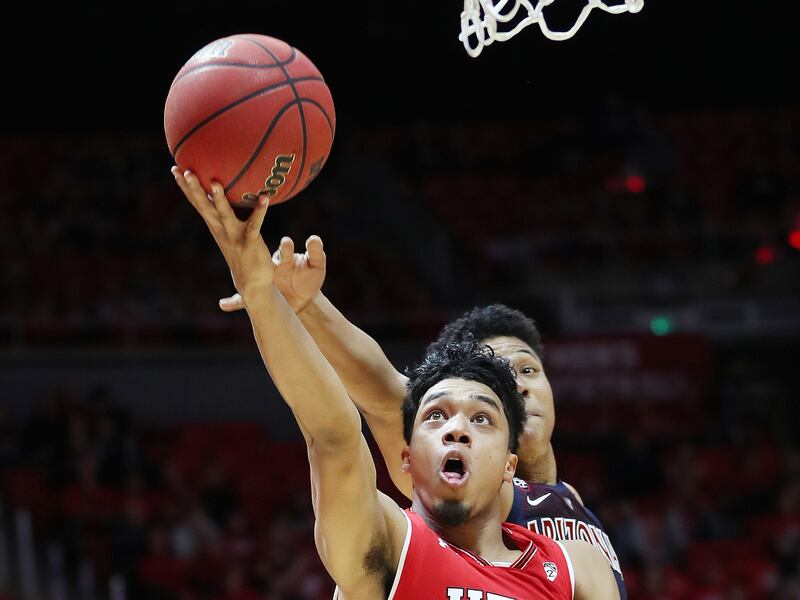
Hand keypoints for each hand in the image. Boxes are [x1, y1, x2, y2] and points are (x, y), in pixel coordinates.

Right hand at [172, 167, 273, 299]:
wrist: (253, 285)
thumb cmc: (245, 256)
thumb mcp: (232, 234)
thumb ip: (229, 217)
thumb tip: (227, 199)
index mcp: (215, 226)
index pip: (198, 203)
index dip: (186, 187)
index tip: (175, 168)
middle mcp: (221, 230)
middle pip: (204, 206)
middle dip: (193, 189)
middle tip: (184, 170)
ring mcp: (234, 236)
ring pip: (224, 214)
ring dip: (218, 199)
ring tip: (215, 181)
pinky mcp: (249, 242)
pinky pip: (255, 224)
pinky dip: (260, 210)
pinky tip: (265, 196)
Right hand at [219, 234, 326, 312]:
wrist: (303, 299)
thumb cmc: (309, 277)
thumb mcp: (316, 266)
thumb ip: (316, 253)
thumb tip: (314, 238)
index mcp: (285, 258)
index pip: (285, 251)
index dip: (285, 247)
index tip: (286, 242)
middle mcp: (269, 266)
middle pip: (262, 261)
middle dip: (259, 260)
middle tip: (255, 257)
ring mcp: (260, 281)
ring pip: (249, 279)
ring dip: (243, 279)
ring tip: (235, 282)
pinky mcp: (255, 295)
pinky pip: (242, 299)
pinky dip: (233, 302)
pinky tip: (223, 305)